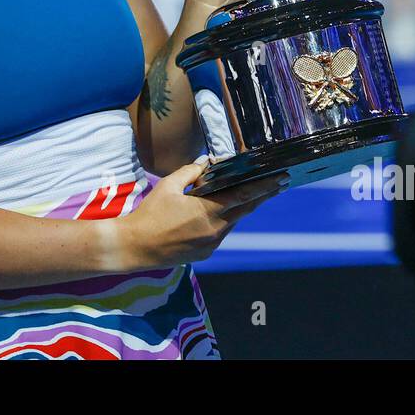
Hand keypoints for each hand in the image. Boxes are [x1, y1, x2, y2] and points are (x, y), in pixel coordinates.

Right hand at [117, 160, 287, 269]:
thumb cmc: (149, 214)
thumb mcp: (168, 186)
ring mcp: (211, 243)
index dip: (264, 187)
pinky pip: (221, 232)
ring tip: (248, 193)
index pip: (243, 196)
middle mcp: (214, 229)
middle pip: (245, 210)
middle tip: (277, 183)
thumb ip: (190, 172)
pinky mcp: (205, 252)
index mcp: (207, 211)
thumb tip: (207, 162)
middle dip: (261, 196)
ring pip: (232, 221)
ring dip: (240, 208)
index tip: (280, 179)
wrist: (135, 247)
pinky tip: (219, 211)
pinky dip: (224, 220)